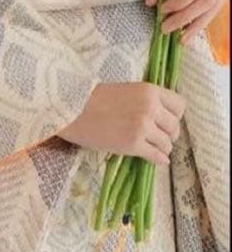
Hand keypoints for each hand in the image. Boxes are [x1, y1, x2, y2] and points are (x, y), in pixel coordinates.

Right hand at [60, 82, 185, 166]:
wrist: (73, 110)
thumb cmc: (93, 98)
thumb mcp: (126, 91)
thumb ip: (145, 101)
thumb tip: (159, 117)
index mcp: (150, 91)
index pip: (180, 106)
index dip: (174, 116)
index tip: (166, 121)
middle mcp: (151, 108)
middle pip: (175, 127)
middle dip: (169, 134)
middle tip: (161, 138)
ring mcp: (143, 127)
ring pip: (167, 143)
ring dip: (162, 148)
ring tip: (155, 149)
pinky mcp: (133, 144)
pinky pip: (156, 155)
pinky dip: (158, 160)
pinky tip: (156, 160)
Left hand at [145, 0, 230, 45]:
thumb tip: (150, 1)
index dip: (180, 0)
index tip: (163, 9)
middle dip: (184, 16)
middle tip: (165, 27)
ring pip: (213, 8)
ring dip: (194, 25)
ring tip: (178, 38)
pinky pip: (215, 10)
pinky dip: (201, 23)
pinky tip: (188, 33)